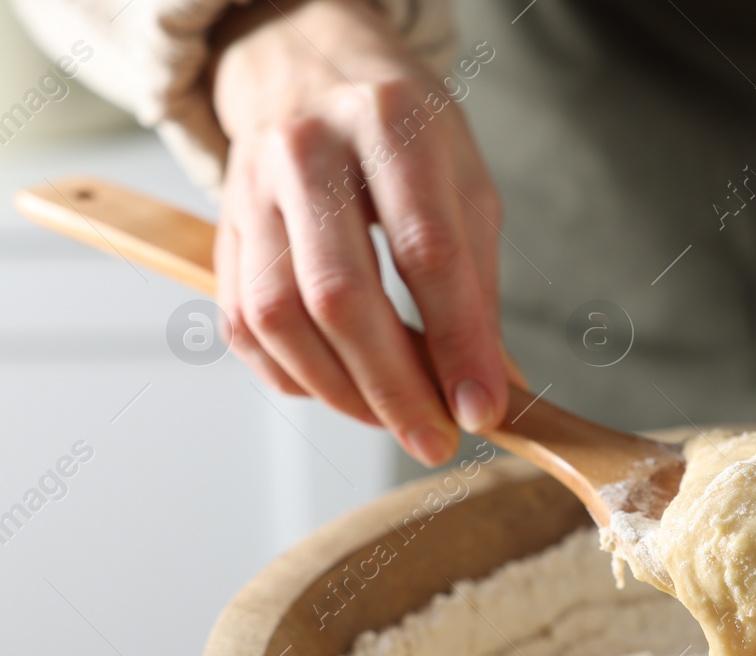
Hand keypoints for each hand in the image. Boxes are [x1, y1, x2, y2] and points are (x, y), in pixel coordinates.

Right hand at [210, 0, 508, 464]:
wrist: (310, 70)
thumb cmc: (405, 136)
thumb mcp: (467, 186)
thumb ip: (477, 286)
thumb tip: (488, 389)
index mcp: (391, 126)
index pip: (427, 252)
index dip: (456, 344)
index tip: (481, 410)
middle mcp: (309, 151)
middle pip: (340, 293)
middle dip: (392, 386)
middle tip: (434, 439)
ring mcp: (251, 188)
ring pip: (279, 316)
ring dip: (340, 391)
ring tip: (393, 419)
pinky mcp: (221, 227)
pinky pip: (242, 323)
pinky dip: (292, 376)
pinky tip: (339, 389)